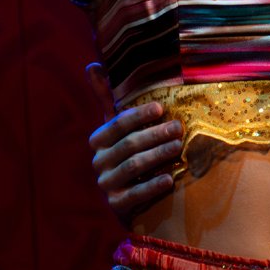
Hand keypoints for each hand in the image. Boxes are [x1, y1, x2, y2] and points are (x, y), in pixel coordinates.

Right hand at [86, 64, 181, 224]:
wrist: (126, 196)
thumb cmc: (126, 151)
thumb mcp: (116, 126)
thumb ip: (106, 97)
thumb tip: (91, 65)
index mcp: (98, 139)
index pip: (118, 124)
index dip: (138, 115)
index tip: (160, 108)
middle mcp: (98, 161)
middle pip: (128, 145)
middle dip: (154, 134)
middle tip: (178, 128)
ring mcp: (106, 183)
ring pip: (133, 166)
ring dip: (157, 155)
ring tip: (178, 147)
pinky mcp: (117, 205)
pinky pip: (135, 195)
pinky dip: (152, 186)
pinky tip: (170, 178)